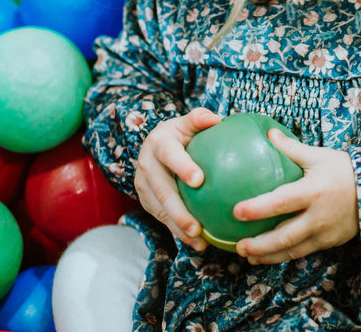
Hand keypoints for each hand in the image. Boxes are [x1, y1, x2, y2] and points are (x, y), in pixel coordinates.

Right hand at [133, 107, 222, 250]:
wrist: (155, 146)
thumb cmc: (180, 134)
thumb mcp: (187, 122)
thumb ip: (199, 118)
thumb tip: (217, 119)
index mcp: (158, 143)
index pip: (169, 155)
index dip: (182, 167)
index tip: (200, 180)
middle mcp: (146, 165)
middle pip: (162, 191)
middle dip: (178, 212)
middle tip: (197, 227)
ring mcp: (144, 185)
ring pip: (161, 210)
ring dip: (179, 228)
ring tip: (200, 242)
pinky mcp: (146, 201)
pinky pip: (162, 219)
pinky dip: (178, 232)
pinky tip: (198, 243)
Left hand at [233, 129, 358, 264]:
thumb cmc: (344, 170)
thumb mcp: (319, 156)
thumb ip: (291, 148)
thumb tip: (268, 134)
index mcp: (313, 191)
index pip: (281, 202)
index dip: (258, 209)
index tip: (236, 211)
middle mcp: (318, 216)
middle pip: (284, 236)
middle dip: (259, 245)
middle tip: (238, 246)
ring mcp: (324, 233)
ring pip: (292, 250)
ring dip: (268, 256)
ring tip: (247, 256)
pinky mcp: (328, 242)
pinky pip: (302, 252)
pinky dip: (283, 256)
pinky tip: (267, 256)